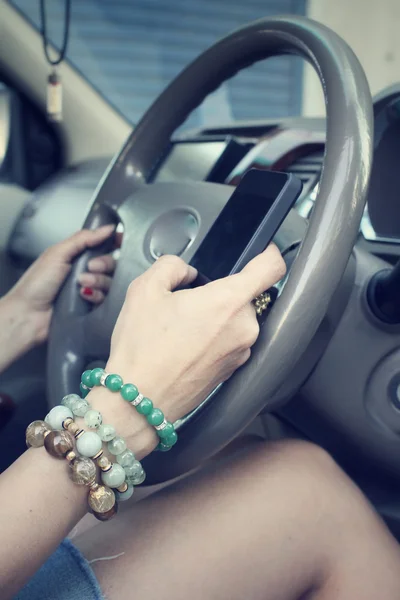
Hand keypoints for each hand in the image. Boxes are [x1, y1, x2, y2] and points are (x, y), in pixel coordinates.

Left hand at [8, 225, 115, 344]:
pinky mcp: (92, 307)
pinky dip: (97, 296)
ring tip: (82, 283)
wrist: (29, 314)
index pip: (103, 246)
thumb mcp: (57, 253)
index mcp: (77, 256)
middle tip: (91, 267)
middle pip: (111, 264)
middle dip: (104, 264)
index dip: (114, 243)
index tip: (120, 241)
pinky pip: (106, 299)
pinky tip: (84, 296)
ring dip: (98, 281)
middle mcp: (86, 272)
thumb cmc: (38, 283)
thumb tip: (109, 228)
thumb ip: (83, 239)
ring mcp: (90, 290)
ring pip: (110, 282)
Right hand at [89, 245, 285, 456]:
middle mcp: (244, 328)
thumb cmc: (142, 350)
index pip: (271, 268)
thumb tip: (187, 272)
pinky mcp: (233, 369)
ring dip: (215, 317)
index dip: (269, 253)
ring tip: (181, 330)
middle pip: (245, 294)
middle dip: (219, 292)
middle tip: (186, 302)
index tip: (262, 251)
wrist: (139, 401)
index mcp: (228, 302)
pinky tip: (184, 346)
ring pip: (235, 319)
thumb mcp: (144, 289)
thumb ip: (172, 265)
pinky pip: (230, 340)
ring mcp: (241, 351)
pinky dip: (213, 337)